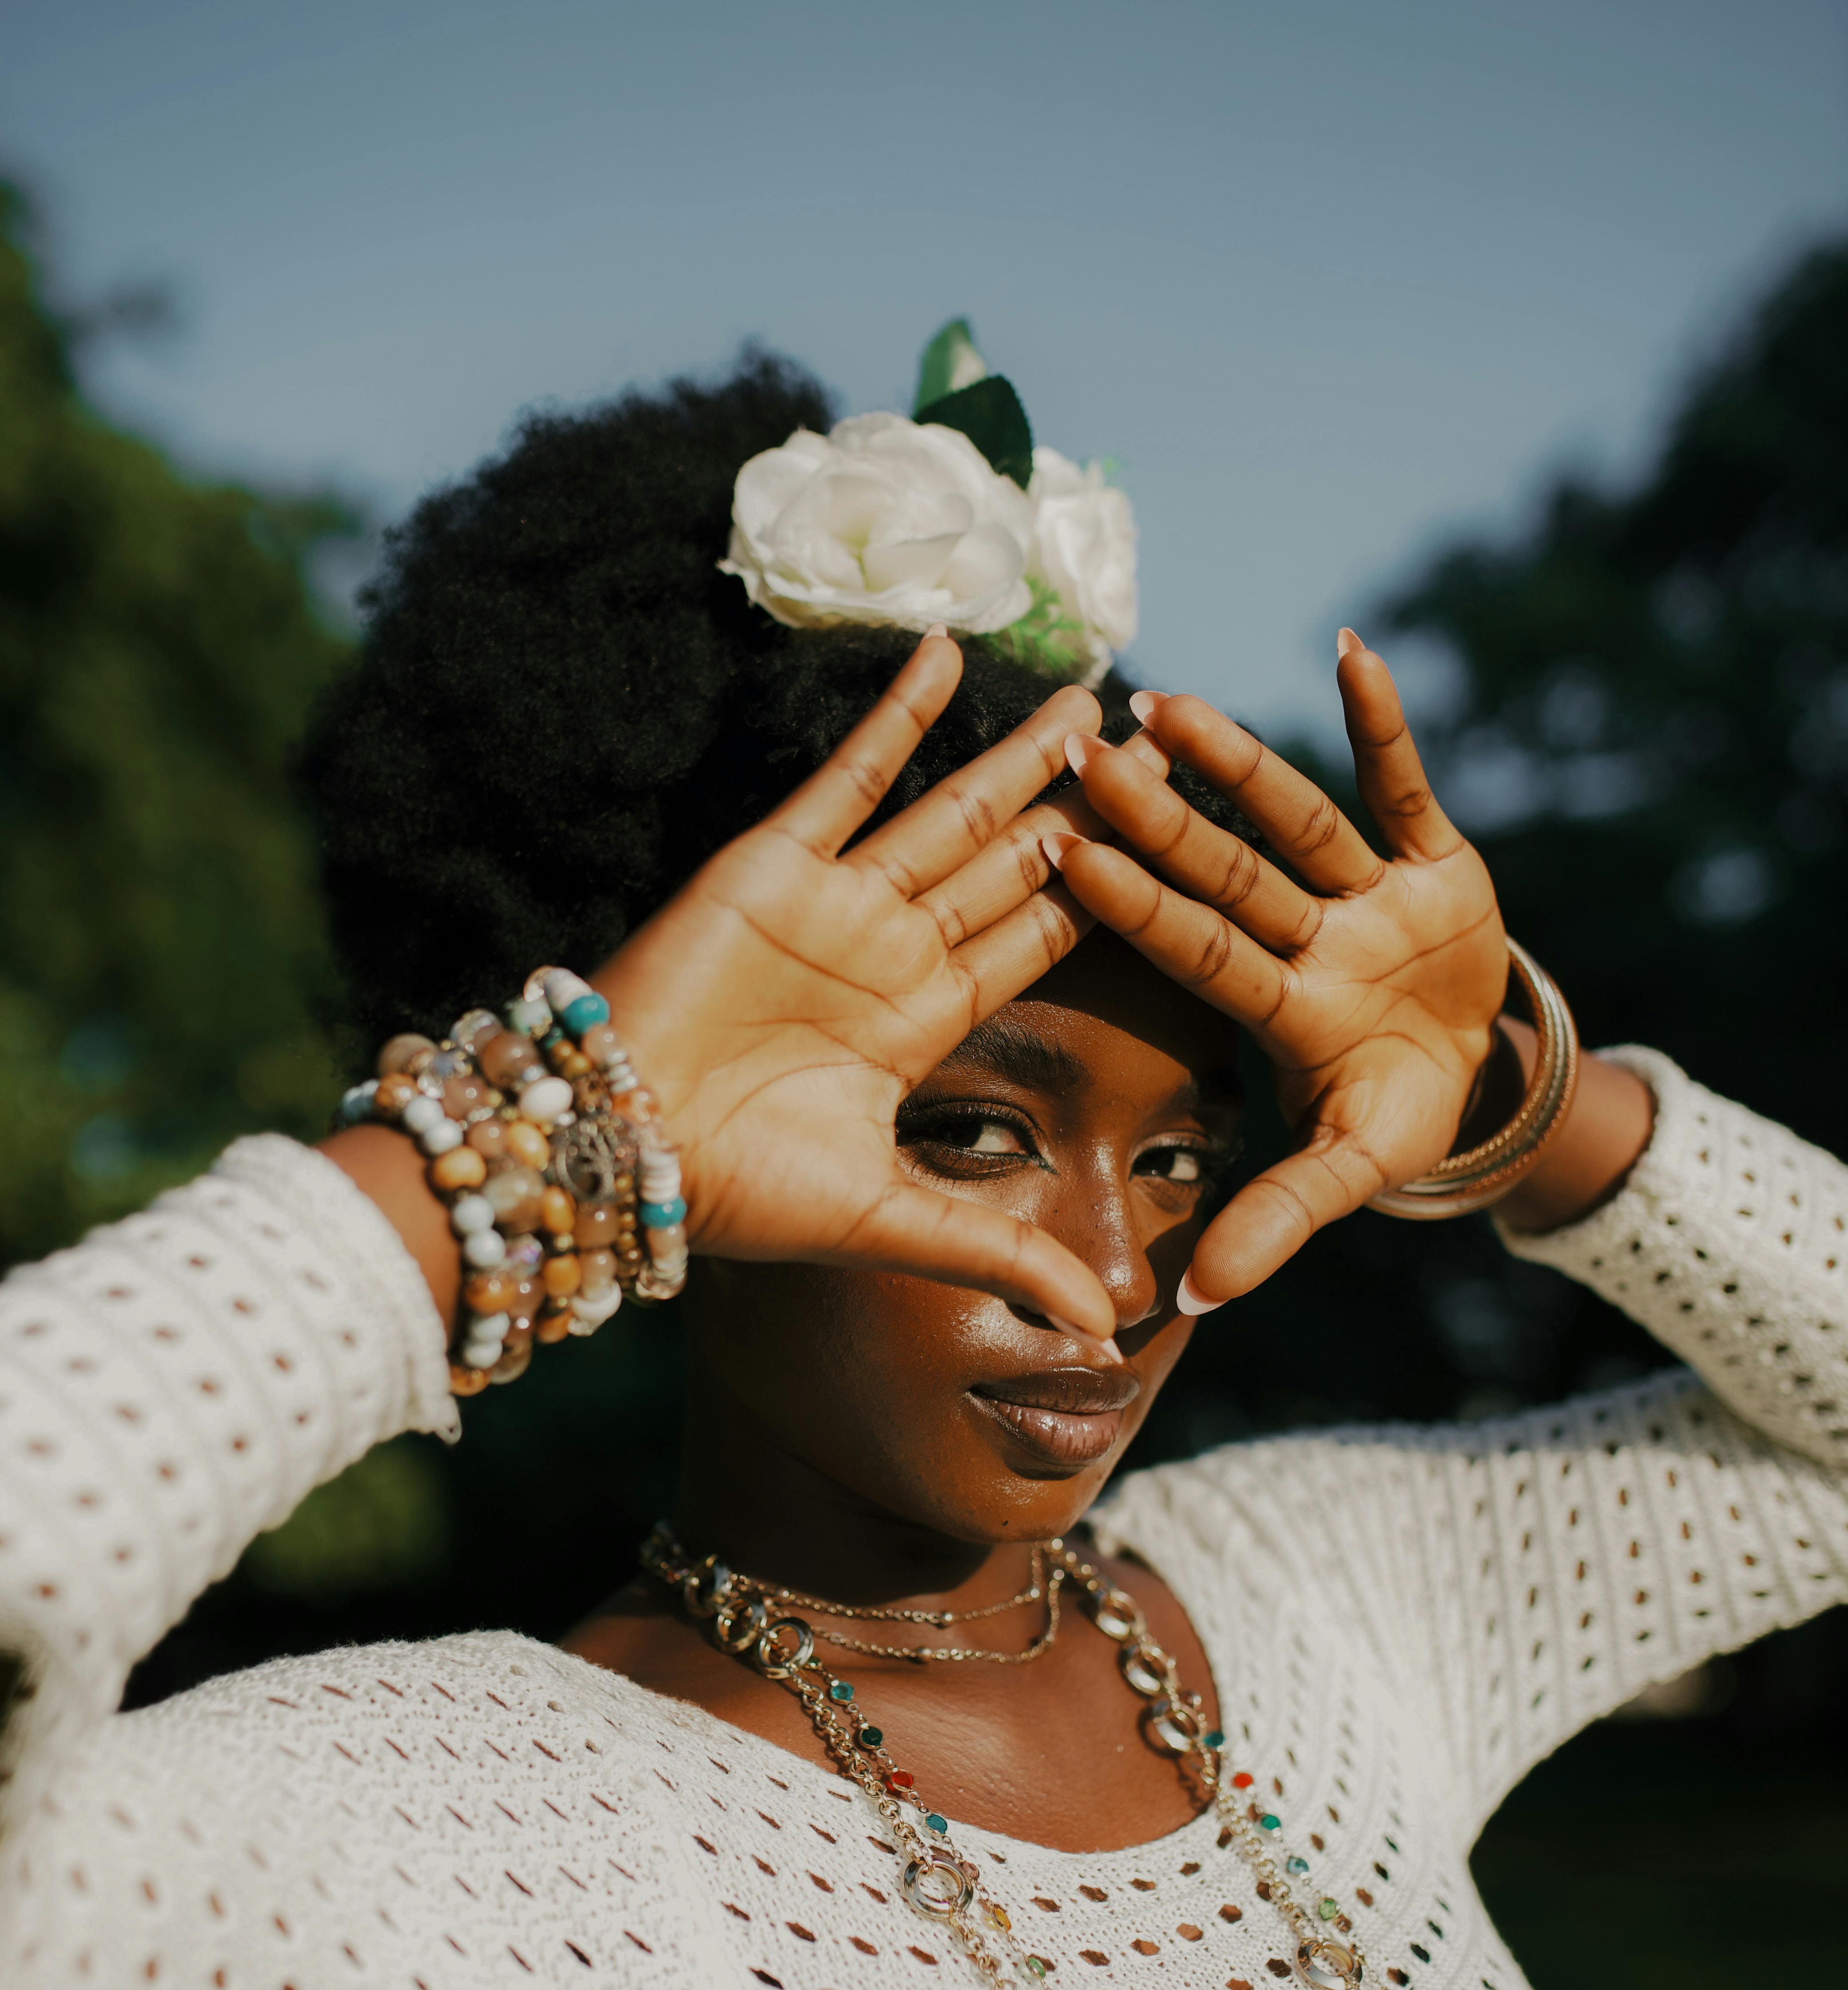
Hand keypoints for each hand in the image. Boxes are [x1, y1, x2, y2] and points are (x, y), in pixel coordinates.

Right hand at [593, 634, 1120, 1343]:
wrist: (618, 1148)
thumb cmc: (738, 1193)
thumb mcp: (892, 1224)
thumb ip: (1003, 1252)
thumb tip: (1108, 1333)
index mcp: (921, 1023)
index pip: (1035, 942)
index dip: (1104, 897)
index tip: (1179, 851)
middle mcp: (889, 952)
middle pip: (1011, 865)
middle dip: (1085, 812)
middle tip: (1166, 755)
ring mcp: (835, 902)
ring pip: (950, 810)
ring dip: (1018, 756)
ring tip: (1092, 701)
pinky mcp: (773, 862)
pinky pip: (847, 775)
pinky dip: (895, 715)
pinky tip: (948, 655)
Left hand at [1056, 633, 1507, 1303]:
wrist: (1476, 1072)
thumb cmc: (1395, 1116)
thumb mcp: (1350, 1171)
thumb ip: (1272, 1222)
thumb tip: (1190, 1302)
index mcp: (1279, 1004)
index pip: (1193, 946)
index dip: (1133, 903)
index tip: (1061, 851)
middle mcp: (1308, 936)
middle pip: (1225, 870)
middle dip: (1159, 816)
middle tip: (1079, 750)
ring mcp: (1368, 893)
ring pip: (1296, 816)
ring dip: (1241, 759)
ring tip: (1172, 703)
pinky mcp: (1433, 858)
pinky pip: (1404, 783)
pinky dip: (1385, 722)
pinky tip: (1353, 653)